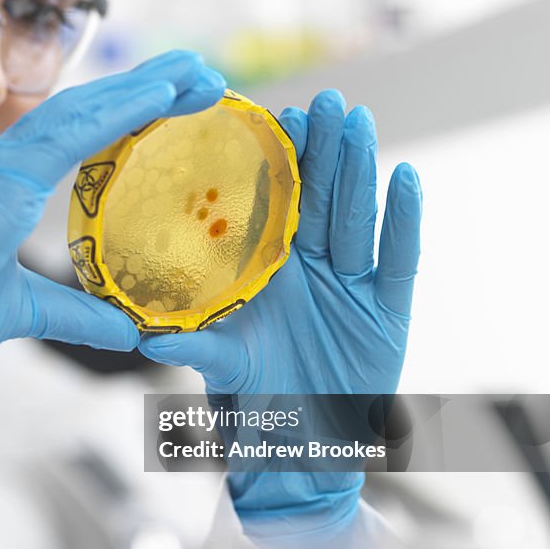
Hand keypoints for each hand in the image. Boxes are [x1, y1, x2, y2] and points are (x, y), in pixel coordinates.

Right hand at [0, 51, 225, 398]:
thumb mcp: (23, 312)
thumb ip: (77, 315)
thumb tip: (129, 329)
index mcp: (5, 185)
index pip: (81, 138)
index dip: (131, 114)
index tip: (179, 100)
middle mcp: (1, 163)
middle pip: (88, 113)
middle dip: (148, 89)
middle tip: (201, 72)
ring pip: (82, 109)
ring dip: (143, 87)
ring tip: (194, 68)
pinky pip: (67, 131)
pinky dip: (116, 109)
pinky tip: (159, 92)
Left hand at [140, 89, 421, 540]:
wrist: (303, 447)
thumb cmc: (257, 400)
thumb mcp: (224, 366)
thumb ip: (193, 346)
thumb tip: (143, 337)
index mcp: (269, 269)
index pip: (276, 205)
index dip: (279, 163)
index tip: (275, 118)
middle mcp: (311, 268)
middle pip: (320, 199)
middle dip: (323, 150)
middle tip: (324, 101)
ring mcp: (352, 285)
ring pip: (357, 217)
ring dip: (360, 170)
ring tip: (358, 120)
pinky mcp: (388, 309)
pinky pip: (399, 259)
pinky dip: (405, 221)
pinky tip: (407, 177)